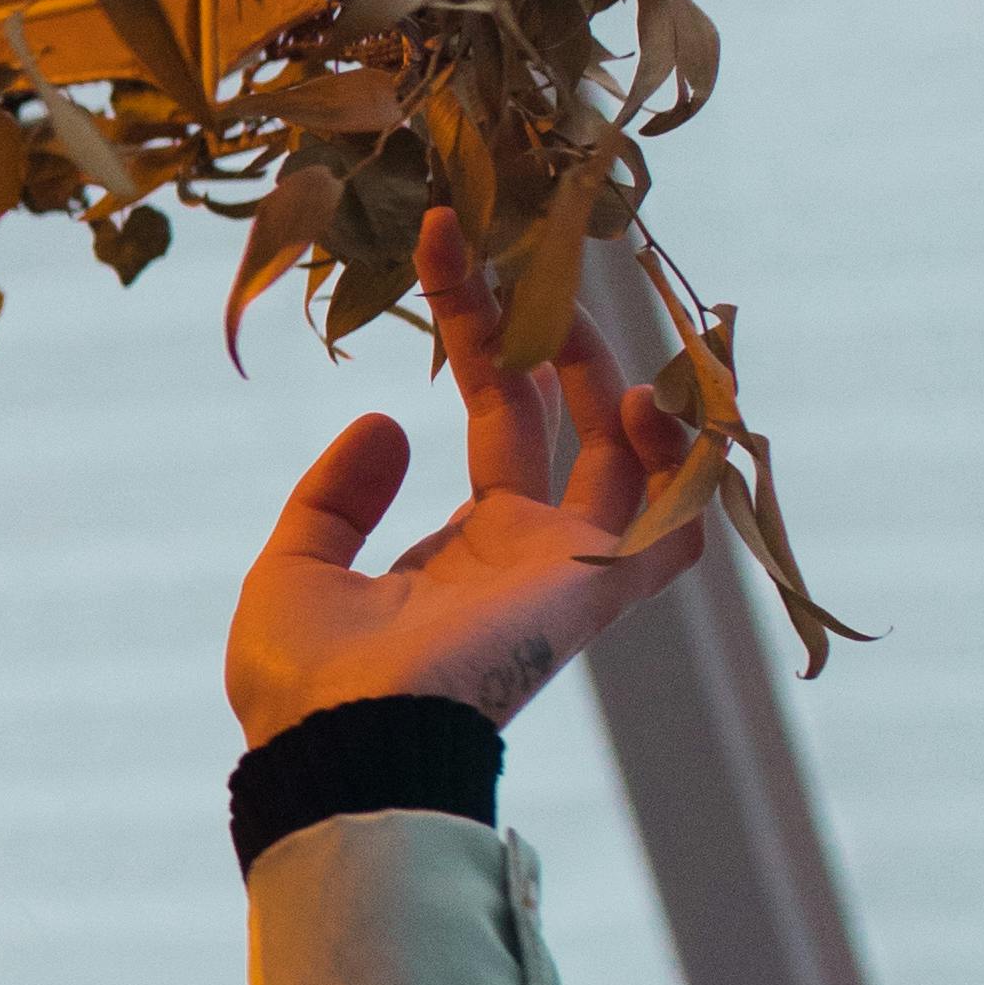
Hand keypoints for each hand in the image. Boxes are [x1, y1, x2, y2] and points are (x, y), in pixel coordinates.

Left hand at [226, 208, 706, 744]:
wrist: (330, 744)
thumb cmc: (305, 680)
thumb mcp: (298, 565)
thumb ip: (339, 496)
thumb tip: (389, 420)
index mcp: (466, 545)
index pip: (496, 411)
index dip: (478, 324)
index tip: (442, 240)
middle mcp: (530, 551)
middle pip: (570, 417)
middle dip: (552, 329)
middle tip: (522, 246)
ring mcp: (568, 570)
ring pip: (641, 463)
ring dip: (626, 380)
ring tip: (573, 311)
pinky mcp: (592, 591)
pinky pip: (679, 528)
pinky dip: (684, 470)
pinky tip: (648, 400)